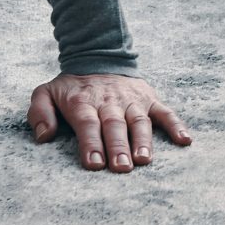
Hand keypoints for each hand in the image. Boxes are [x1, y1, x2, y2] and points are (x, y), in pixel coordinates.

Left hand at [27, 73, 191, 171]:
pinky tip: (185, 140)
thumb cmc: (71, 87)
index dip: (91, 143)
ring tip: (144, 159)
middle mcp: (109, 101)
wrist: (98, 57)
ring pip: (139, 121)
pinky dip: (176, 125)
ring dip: (143, 140)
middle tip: (121, 167)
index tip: (94, 164)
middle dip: (118, 146)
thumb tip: (44, 136)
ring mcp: (132, 100)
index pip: (88, 124)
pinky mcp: (149, 99)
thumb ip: (39, 112)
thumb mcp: (46, 92)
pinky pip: (165, 112)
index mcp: (83, 102)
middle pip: (114, 125)